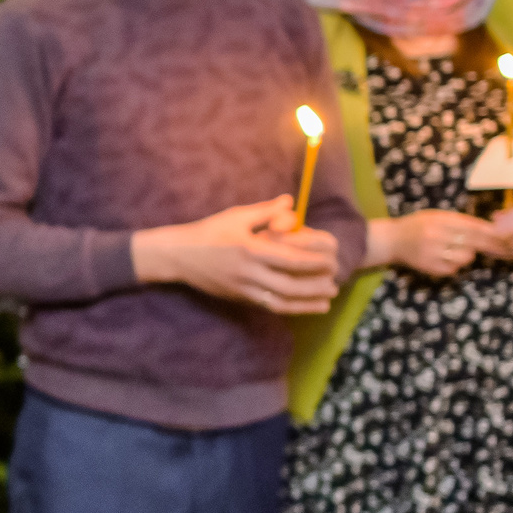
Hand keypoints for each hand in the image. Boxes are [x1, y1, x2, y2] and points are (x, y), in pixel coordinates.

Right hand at [130, 197, 342, 313]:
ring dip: (307, 303)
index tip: (333, 260)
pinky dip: (290, 309)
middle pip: (290, 285)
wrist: (177, 256)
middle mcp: (248, 273)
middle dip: (316, 286)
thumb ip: (266, 211)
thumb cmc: (208, 232)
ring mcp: (242, 288)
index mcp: (250, 249)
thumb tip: (291, 203)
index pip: (291, 259)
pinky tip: (303, 306)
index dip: (316, 262)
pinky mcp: (237, 298)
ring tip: (327, 300)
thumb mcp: (236, 216)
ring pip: (281, 302)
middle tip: (335, 282)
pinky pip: (268, 306)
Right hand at [371, 208, 504, 276]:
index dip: (493, 234)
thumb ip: (461, 221)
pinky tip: (444, 258)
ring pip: (466, 257)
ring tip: (456, 250)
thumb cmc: (417, 225)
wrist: (390, 241)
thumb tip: (491, 228)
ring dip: (468, 254)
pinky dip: (455, 264)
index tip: (508, 237)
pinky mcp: (431, 268)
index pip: (474, 228)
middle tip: (505, 249)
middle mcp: (437, 236)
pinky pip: (454, 268)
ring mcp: (434, 253)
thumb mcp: (437, 216)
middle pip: (474, 243)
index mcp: (440, 220)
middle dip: (491, 246)